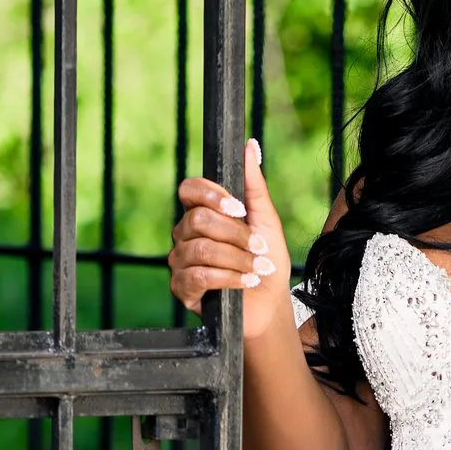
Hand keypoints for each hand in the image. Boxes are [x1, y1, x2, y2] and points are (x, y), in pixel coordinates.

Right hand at [169, 149, 292, 340]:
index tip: (239, 208)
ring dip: (237, 259)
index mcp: (201, 213)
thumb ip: (254, 184)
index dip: (211, 195)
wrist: (270, 304)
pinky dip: (229, 278)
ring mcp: (180, 262)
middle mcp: (185, 235)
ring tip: (258, 269)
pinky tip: (247, 282)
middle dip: (235, 234)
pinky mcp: (182, 289)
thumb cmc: (266, 260)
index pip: (189, 190)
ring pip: (200, 249)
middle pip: (197, 220)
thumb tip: (250, 146)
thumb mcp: (266, 219)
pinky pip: (198, 276)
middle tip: (259, 247)